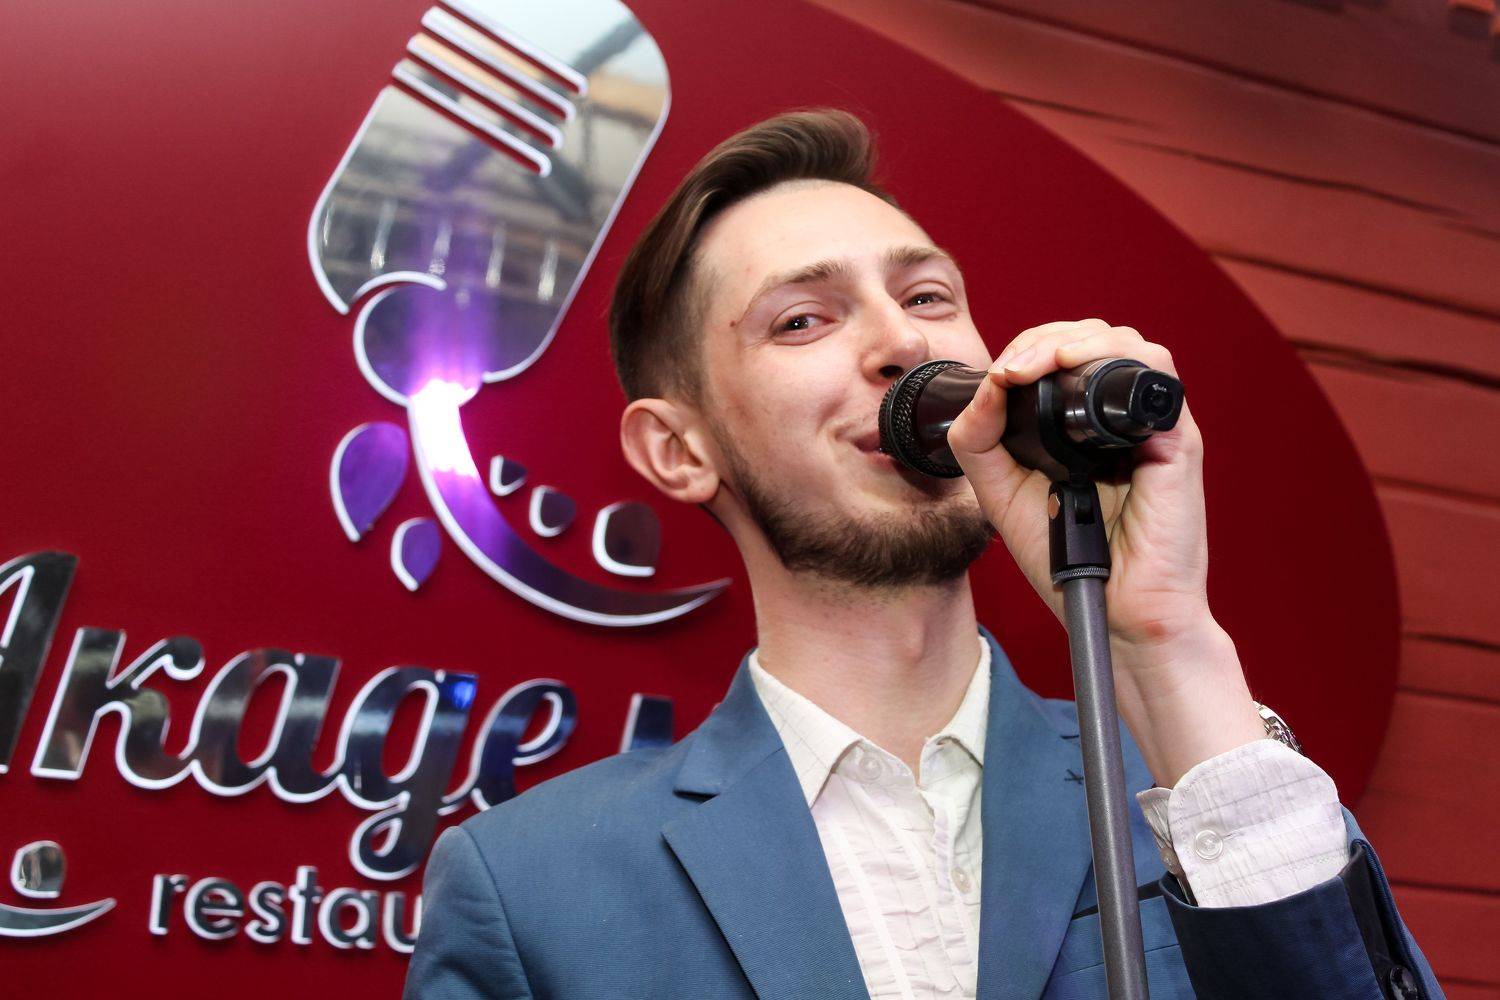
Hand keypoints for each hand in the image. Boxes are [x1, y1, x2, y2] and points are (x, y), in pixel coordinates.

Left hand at [947, 319, 1263, 785]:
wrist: (1116, 615)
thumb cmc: (1070, 561)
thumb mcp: (1001, 494)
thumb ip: (980, 441)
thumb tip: (984, 384)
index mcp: (1081, 427)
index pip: (1063, 355)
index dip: (1031, 347)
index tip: (999, 371)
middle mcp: (1120, 420)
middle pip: (1094, 338)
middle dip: (1046, 338)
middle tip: (1014, 366)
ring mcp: (1152, 427)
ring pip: (1128, 344)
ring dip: (1076, 340)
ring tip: (1035, 364)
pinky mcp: (1176, 441)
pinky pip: (1158, 376)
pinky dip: (1114, 359)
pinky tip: (1073, 371)